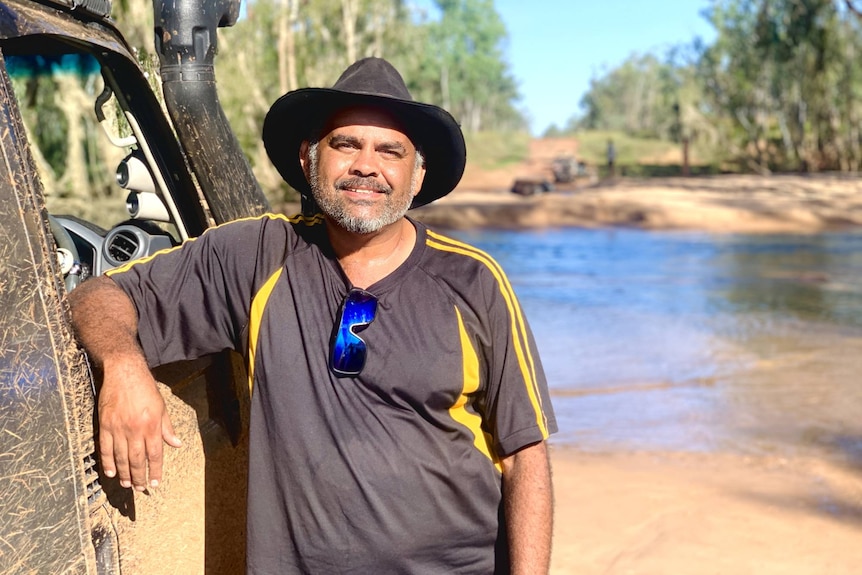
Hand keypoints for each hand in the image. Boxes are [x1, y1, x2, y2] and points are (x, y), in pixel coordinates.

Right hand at [97, 357, 181, 490]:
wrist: (124, 372)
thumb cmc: (145, 388)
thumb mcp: (162, 406)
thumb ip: (167, 428)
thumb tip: (177, 444)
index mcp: (152, 426)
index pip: (155, 454)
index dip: (156, 470)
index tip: (156, 483)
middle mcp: (135, 430)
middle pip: (137, 460)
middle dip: (139, 477)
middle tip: (140, 488)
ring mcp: (119, 428)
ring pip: (121, 457)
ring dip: (124, 473)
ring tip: (127, 484)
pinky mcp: (105, 424)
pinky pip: (106, 448)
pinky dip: (108, 462)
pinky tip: (110, 472)